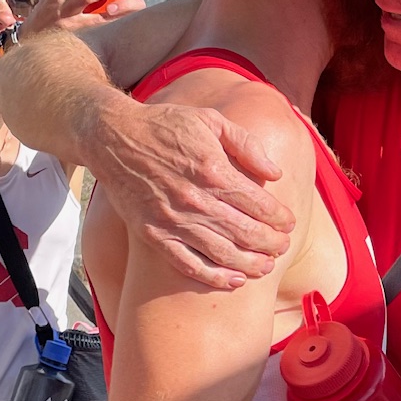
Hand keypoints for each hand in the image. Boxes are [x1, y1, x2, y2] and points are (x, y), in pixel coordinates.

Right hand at [90, 94, 296, 289]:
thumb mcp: (210, 120)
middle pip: (244, 231)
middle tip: (283, 247)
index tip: (288, 223)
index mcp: (211, 170)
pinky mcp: (154, 235)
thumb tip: (275, 173)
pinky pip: (188, 264)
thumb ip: (246, 144)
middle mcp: (194, 199)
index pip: (257, 203)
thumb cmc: (165, 126)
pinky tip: (234, 280)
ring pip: (221, 252)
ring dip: (249, 264)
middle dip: (270, 243)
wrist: (112, 138)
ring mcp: (172, 220)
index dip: (278, 217)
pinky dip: (213, 276)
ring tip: (266, 267)